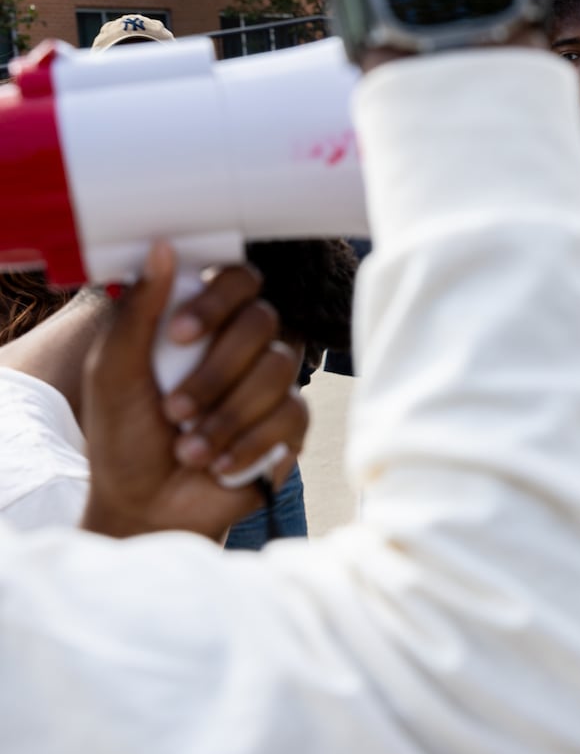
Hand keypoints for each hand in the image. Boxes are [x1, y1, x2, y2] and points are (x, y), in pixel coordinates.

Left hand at [81, 241, 307, 539]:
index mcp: (205, 323)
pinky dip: (247, 443)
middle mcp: (244, 346)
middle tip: (174, 410)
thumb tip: (160, 248)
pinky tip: (216, 464)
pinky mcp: (289, 425)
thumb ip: (137, 312)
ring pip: (279, 368)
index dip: (218, 300)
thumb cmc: (124, 436)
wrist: (146, 506)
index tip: (180, 336)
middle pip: (263, 321)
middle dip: (215, 373)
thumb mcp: (114, 373)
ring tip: (187, 448)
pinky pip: (291, 414)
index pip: (238, 280)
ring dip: (227, 414)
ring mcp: (272, 384)